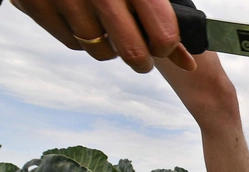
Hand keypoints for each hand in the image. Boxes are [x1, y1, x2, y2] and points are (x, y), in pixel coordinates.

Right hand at [10, 0, 196, 72]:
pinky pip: (71, 42)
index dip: (166, 46)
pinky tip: (83, 15)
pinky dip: (81, 36)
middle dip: (142, 59)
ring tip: (107, 23)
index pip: (163, 36)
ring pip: (100, 51)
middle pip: (132, 53)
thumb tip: (188, 63)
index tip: (162, 43)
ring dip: (108, 46)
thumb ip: (165, 17)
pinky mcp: (36, 5)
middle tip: (142, 53)